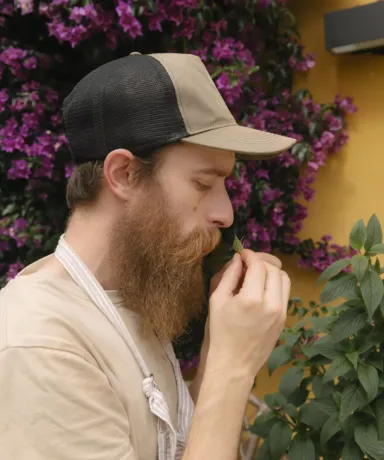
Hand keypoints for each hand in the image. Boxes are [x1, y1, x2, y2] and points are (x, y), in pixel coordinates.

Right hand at [207, 249, 290, 378]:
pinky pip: (285, 292)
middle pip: (274, 269)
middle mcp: (271, 304)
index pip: (258, 265)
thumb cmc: (219, 332)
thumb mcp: (217, 300)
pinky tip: (262, 287)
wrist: (233, 364)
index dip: (250, 255)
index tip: (242, 253)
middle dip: (261, 260)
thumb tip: (238, 259)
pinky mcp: (284, 319)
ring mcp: (281, 312)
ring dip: (271, 270)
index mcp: (252, 299)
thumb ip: (229, 276)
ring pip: (284, 278)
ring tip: (257, 272)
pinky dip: (276, 283)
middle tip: (248, 261)